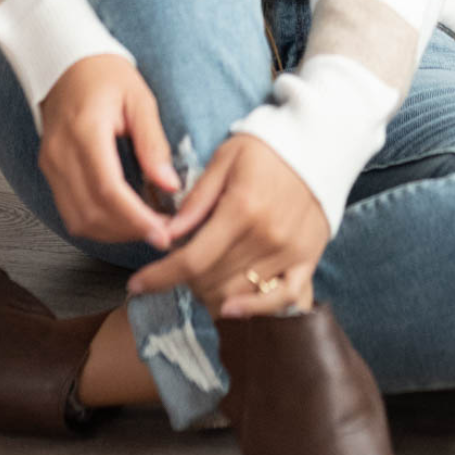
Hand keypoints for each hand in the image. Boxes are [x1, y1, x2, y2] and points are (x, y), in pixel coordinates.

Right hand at [38, 55, 183, 250]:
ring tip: (145, 227)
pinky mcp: (50, 171)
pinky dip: (98, 223)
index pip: (108, 190)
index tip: (163, 232)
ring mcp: (51, 164)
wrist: (66, 61)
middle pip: (92, 213)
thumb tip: (170, 184)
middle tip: (162, 233)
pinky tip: (122, 218)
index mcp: (85, 132)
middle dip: (129, 231)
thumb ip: (153, 144)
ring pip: (78, 220)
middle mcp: (61, 154)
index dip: (136, 219)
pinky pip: (70, 211)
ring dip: (113, 232)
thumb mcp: (139, 100)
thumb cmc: (103, 73)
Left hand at [124, 132, 330, 317]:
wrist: (319, 144)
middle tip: (174, 267)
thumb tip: (166, 234)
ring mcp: (290, 252)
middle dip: (182, 281)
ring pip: (238, 293)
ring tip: (198, 280)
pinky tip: (231, 309)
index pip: (191, 260)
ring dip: (209, 293)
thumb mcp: (224, 159)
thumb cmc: (265, 149)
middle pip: (211, 281)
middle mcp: (266, 237)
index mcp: (242, 209)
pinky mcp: (308, 259)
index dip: (159, 277)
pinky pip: (283, 299)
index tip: (136, 285)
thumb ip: (196, 200)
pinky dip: (255, 309)